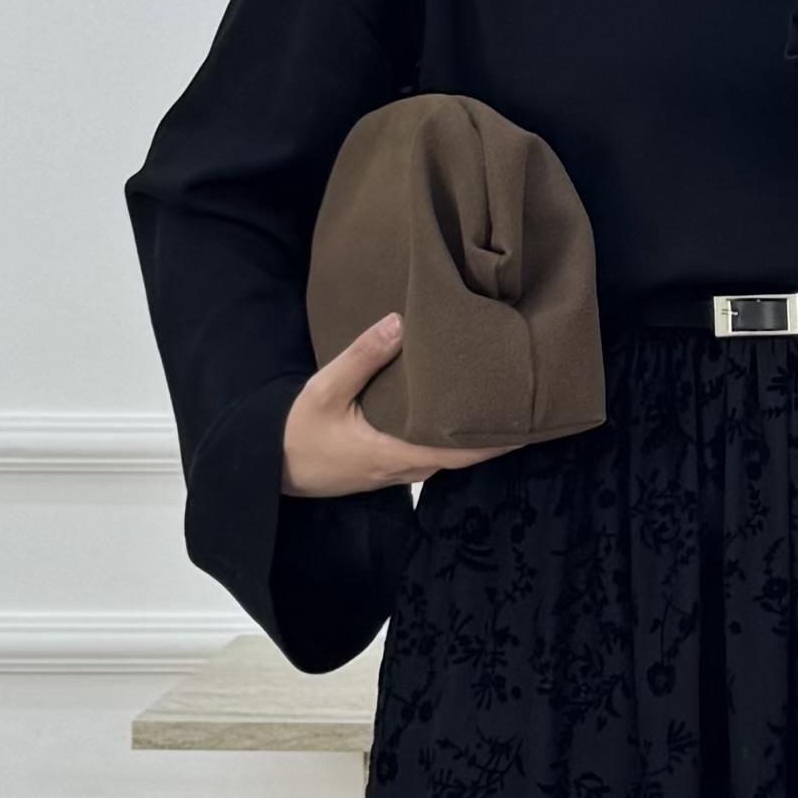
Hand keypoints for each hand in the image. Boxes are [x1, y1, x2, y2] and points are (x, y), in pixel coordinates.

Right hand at [280, 312, 524, 494]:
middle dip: (493, 438)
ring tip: (497, 411)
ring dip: (472, 441)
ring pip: (446, 459)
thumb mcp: (324, 390)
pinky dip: (448, 443)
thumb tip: (398, 323)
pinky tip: (454, 421)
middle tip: (523, 410)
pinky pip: (428, 458)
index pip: (460, 453)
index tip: (526, 425)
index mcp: (396, 454)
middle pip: (462, 458)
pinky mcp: (385, 470)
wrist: (271, 469)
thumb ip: (362, 357)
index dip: (496, 441)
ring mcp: (395, 474)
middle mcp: (404, 470)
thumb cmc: (296, 433)